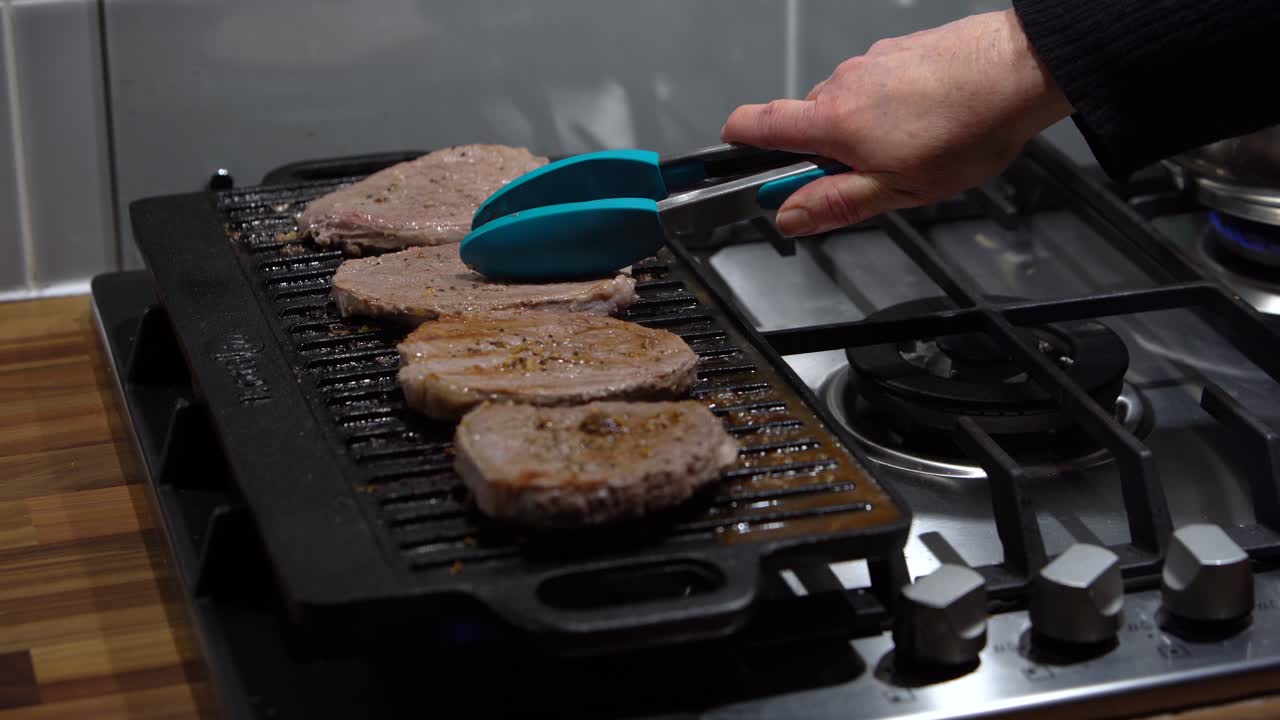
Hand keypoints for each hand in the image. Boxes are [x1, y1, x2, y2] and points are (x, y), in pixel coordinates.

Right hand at [722, 9, 1071, 235]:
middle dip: (823, 155)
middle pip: (806, 123)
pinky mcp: (901, 51)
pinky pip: (879, 87)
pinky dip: (891, 109)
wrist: (1020, 70)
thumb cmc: (966, 128)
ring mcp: (873, 62)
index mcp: (832, 121)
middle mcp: (843, 83)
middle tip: (862, 183)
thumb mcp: (897, 189)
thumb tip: (789, 217)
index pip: (756, 125)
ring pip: (847, 106)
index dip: (736, 142)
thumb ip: (836, 203)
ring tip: (912, 153)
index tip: (733, 157)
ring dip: (863, 133)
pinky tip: (929, 125)